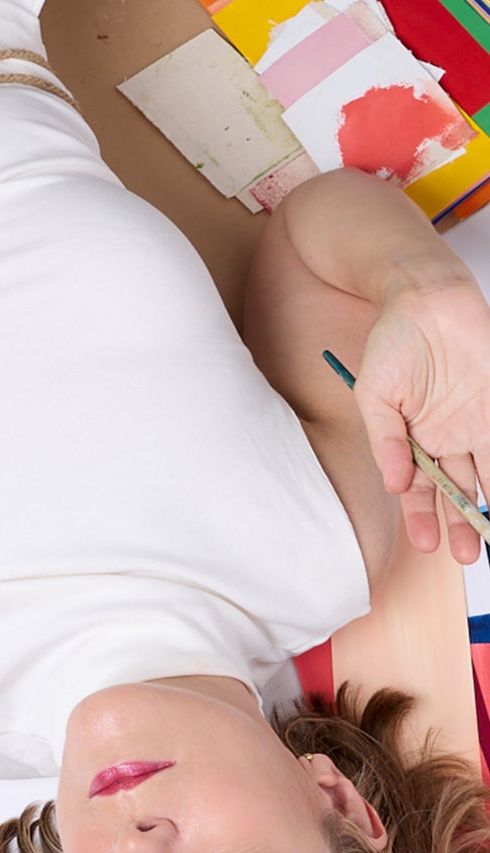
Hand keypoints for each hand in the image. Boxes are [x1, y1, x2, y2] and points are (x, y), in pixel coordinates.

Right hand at [352, 281, 489, 561]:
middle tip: (468, 553)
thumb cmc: (394, 343)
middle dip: (463, 524)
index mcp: (416, 439)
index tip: (427, 544)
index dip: (424, 517)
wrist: (426, 299)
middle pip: (460, 489)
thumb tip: (396, 485)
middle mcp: (451, 436)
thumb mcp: (375, 396)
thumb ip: (387, 441)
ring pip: (489, 475)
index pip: (422, 488)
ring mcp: (479, 422)